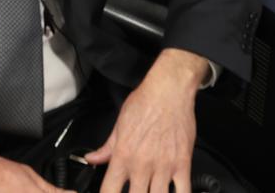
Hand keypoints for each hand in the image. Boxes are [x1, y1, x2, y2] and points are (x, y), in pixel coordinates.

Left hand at [85, 48, 205, 192]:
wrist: (168, 92)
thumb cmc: (144, 104)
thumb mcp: (119, 125)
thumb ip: (106, 148)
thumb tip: (91, 159)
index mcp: (123, 155)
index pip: (110, 190)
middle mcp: (142, 164)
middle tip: (134, 192)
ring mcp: (163, 166)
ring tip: (149, 192)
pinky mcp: (182, 164)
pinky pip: (183, 191)